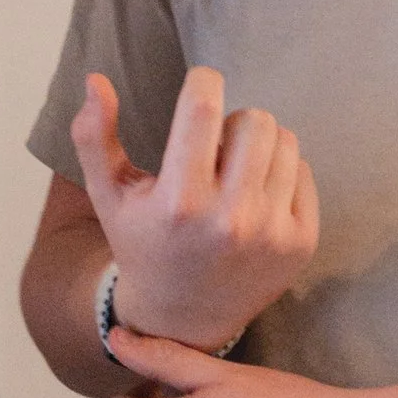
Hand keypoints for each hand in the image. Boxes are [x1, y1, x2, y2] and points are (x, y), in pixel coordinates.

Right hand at [71, 69, 317, 354]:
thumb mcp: (108, 195)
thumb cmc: (142, 245)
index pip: (203, 108)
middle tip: (213, 145)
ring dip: (258, 145)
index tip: (200, 83)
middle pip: (254, 120)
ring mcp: (272, 233)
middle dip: (231, 120)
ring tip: (233, 171)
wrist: (183, 319)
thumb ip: (94, 136)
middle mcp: (230, 220)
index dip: (203, 81)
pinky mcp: (301, 243)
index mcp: (179, 203)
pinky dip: (280, 173)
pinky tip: (255, 195)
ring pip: (284, 140)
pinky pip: (303, 171)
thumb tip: (96, 79)